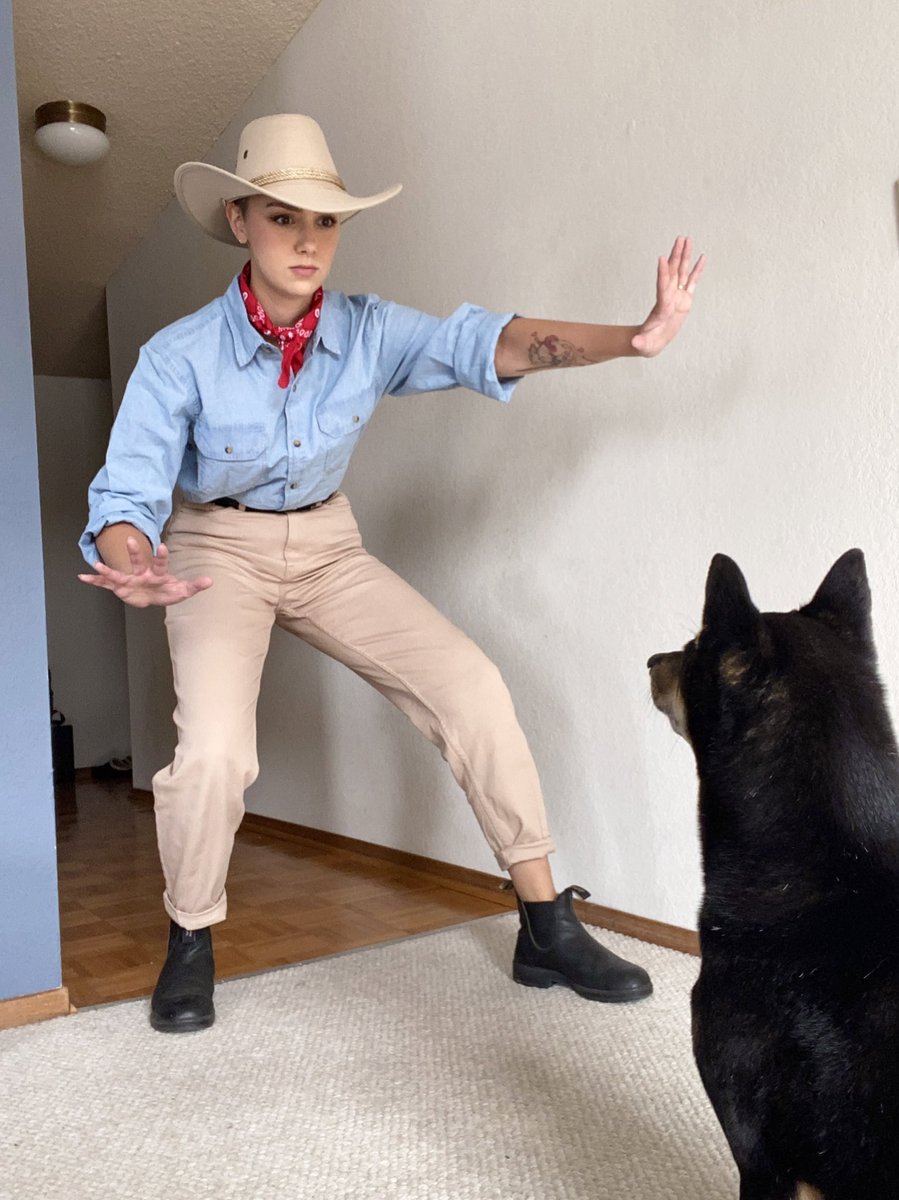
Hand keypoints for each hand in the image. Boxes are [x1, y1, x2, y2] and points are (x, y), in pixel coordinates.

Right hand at [78, 537, 212, 607]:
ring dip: (108, 569)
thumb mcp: (182, 590)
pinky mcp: (120, 587)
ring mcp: (129, 579)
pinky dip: (95, 582)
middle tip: (131, 539)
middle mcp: (142, 573)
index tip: (163, 546)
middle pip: (138, 561)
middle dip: (134, 552)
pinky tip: (82, 577)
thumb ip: (194, 585)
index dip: (162, 555)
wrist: (153, 595)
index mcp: (157, 573)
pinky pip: (106, 584)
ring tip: (96, 564)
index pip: (161, 563)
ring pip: (118, 573)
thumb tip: (211, 581)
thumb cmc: (167, 591)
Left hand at [631, 236, 705, 357]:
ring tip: (688, 240)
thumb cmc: (647, 343)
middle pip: (673, 273)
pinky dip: (697, 270)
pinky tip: (702, 257)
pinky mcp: (685, 300)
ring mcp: (677, 296)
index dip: (662, 273)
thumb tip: (634, 344)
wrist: (651, 341)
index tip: (662, 259)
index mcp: (661, 306)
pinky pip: (692, 282)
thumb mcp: (644, 345)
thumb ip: (640, 343)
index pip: (662, 287)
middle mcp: (669, 296)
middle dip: (676, 256)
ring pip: (682, 273)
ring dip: (685, 257)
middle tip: (679, 239)